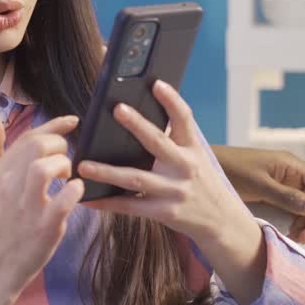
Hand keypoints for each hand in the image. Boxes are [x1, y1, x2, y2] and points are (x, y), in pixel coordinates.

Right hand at [0, 111, 84, 297]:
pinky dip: (74, 191)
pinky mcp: (44, 226)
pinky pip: (64, 200)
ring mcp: (27, 207)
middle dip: (60, 147)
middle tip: (64, 161)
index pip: (27, 137)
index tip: (73, 122)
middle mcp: (9, 186)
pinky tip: (75, 192)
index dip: (54, 125)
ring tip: (67, 177)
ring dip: (64, 166)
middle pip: (37, 147)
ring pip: (45, 168)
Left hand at [77, 81, 267, 303]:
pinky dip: (107, 203)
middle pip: (158, 143)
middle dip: (138, 125)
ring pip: (136, 178)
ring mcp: (175, 191)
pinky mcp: (164, 212)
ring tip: (83, 165)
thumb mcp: (194, 157)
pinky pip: (131, 206)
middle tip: (117, 108)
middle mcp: (185, 167)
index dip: (172, 100)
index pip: (185, 119)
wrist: (221, 221)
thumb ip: (173, 139)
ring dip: (107, 172)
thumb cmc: (198, 181)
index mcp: (192, 149)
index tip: (157, 83)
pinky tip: (87, 199)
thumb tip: (139, 114)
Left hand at [216, 145, 304, 242]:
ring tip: (292, 239)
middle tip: (302, 239)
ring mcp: (282, 184)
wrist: (202, 167)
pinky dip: (294, 222)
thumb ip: (286, 196)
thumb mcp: (257, 184)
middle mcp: (291, 173)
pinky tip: (285, 233)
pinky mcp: (273, 193)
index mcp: (291, 166)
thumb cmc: (228, 170)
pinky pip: (292, 209)